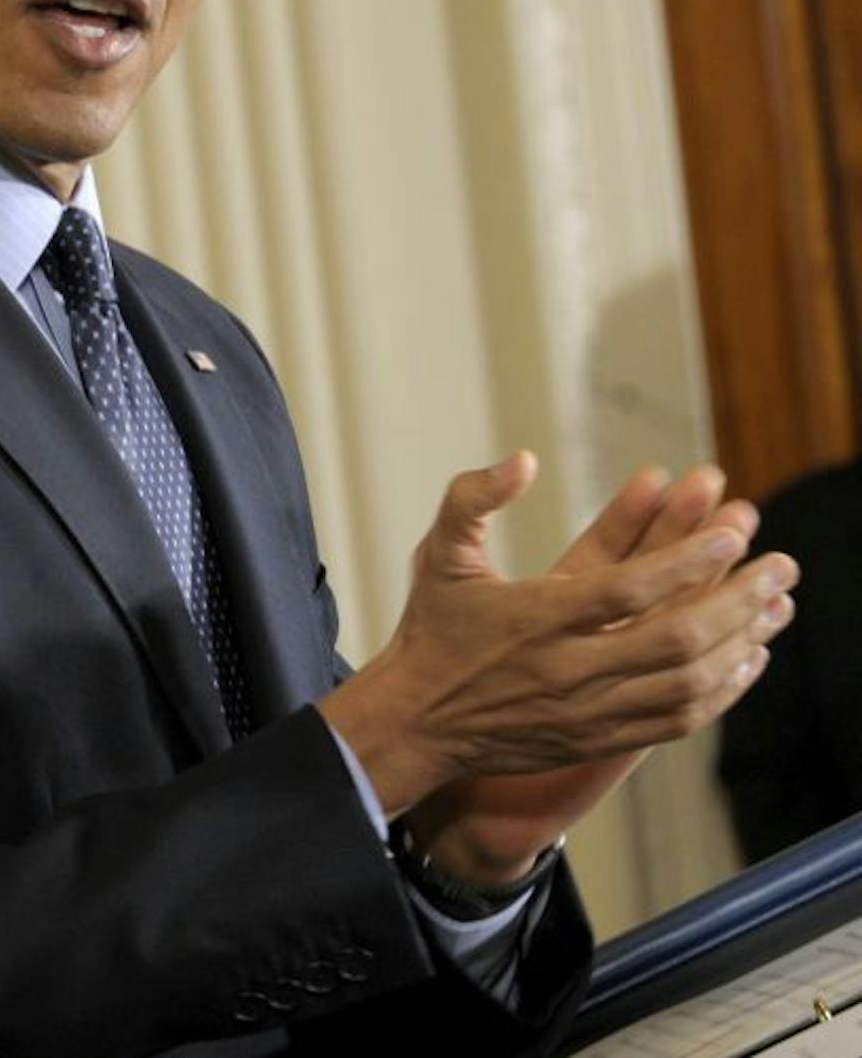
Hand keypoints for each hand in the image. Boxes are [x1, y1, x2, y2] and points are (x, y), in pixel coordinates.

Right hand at [320, 453, 796, 862]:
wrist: (417, 722)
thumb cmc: (433, 630)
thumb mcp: (438, 554)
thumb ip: (472, 498)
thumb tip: (524, 459)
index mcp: (534, 618)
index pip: (627, 587)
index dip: (688, 559)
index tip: (732, 532)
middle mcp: (566, 668)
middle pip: (675, 638)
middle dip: (739, 599)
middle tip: (782, 565)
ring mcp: (587, 711)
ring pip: (686, 682)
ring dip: (741, 642)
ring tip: (776, 606)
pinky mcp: (598, 739)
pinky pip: (677, 719)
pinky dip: (722, 690)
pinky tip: (747, 659)